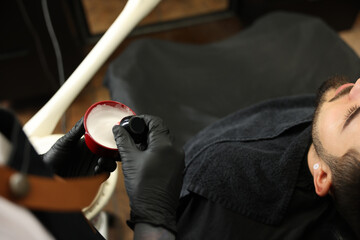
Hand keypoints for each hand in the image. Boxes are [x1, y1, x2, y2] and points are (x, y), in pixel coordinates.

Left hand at [42, 118, 116, 177]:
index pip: (106, 140)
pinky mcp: (91, 177)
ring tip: (101, 161)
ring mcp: (93, 165)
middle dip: (115, 153)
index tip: (115, 137)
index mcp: (90, 144)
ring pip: (110, 163)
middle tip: (112, 151)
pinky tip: (97, 169)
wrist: (45, 172)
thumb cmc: (53, 155)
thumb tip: (86, 117)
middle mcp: (93, 155)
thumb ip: (77, 130)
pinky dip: (104, 172)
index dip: (113, 139)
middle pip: (111, 153)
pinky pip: (104, 175)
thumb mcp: (66, 141)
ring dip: (109, 162)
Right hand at [113, 115, 184, 232]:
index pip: (156, 122)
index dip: (143, 119)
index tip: (131, 122)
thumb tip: (118, 129)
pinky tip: (144, 158)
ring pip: (164, 142)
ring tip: (136, 148)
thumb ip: (124, 141)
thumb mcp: (130, 160)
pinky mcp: (177, 168)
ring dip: (151, 141)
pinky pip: (168, 153)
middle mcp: (176, 150)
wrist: (155, 211)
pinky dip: (157, 151)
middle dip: (145, 131)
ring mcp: (178, 160)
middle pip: (161, 131)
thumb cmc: (143, 187)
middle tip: (132, 135)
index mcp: (165, 145)